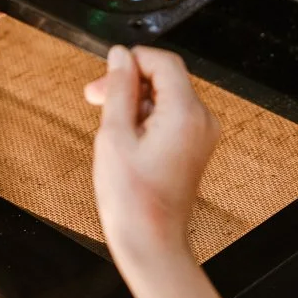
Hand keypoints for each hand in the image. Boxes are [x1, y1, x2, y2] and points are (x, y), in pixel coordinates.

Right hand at [88, 46, 219, 270]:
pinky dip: (147, 118)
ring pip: (166, 95)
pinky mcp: (195, 146)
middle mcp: (202, 119)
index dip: (131, 61)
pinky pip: (171, 115)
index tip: (104, 78)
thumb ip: (119, 88)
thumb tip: (119, 55)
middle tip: (95, 99)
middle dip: (129, 83)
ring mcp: (202, 134)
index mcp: (185, 112)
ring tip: (110, 128)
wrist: (151, 241)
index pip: (163, 61)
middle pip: (165, 77)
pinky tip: (126, 139)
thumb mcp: (114, 134)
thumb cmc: (132, 198)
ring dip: (135, 102)